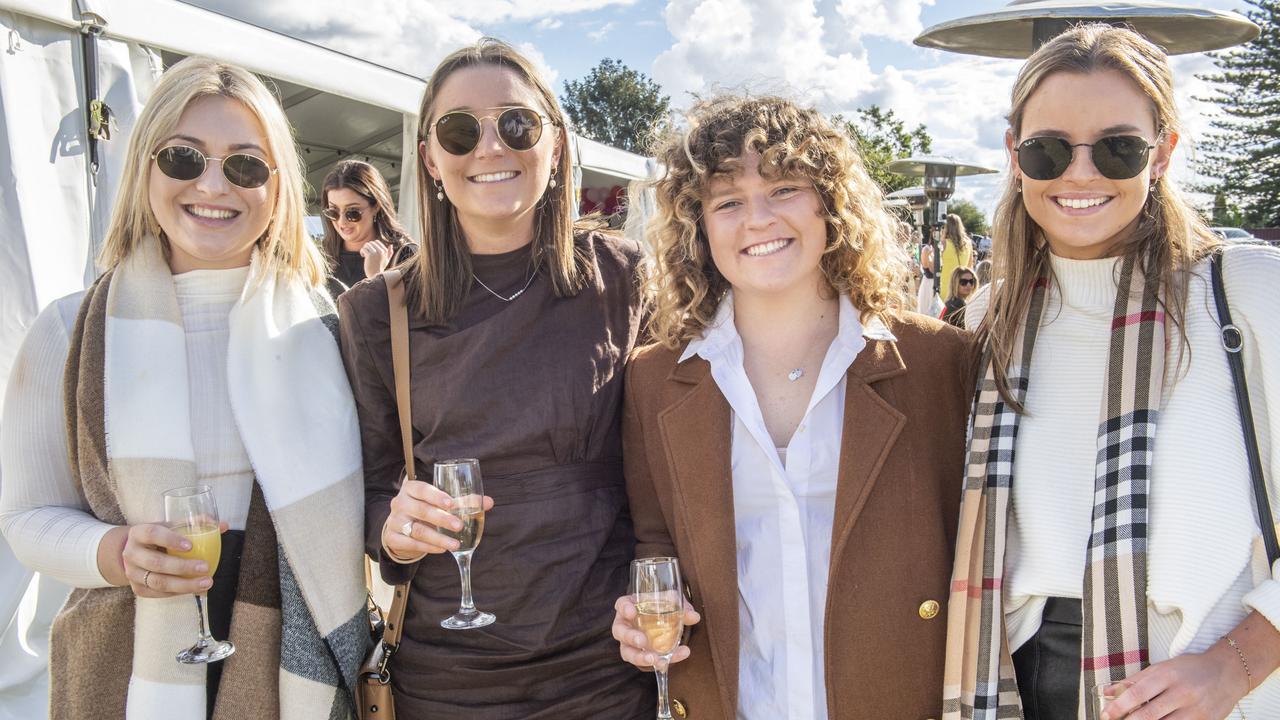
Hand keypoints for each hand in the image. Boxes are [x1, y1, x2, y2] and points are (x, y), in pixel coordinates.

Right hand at [120, 521, 226, 598]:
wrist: (137, 552)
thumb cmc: (159, 537)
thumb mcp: (171, 526)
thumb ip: (195, 524)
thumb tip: (223, 525)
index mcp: (138, 533)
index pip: (152, 534)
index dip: (170, 540)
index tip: (190, 545)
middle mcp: (131, 553)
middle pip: (156, 563)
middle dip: (182, 567)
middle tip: (205, 567)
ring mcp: (132, 573)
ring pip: (158, 582)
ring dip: (184, 585)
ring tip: (206, 583)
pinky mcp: (137, 589)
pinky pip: (159, 593)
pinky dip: (179, 592)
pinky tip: (196, 589)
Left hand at [359, 240, 391, 278]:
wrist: (376, 275)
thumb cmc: (380, 268)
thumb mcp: (387, 260)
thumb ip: (389, 253)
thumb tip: (391, 245)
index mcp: (385, 251)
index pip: (377, 242)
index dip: (372, 245)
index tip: (370, 251)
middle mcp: (381, 251)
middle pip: (371, 243)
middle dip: (367, 247)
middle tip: (366, 253)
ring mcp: (375, 253)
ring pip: (367, 245)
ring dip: (364, 249)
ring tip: (364, 254)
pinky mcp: (370, 255)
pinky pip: (364, 249)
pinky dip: (362, 252)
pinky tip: (363, 256)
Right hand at [382, 479, 494, 562]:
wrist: (401, 529)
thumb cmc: (426, 510)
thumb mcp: (441, 504)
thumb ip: (464, 501)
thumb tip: (489, 502)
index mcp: (411, 488)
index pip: (421, 489)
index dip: (436, 496)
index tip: (451, 504)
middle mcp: (400, 503)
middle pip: (421, 510)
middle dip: (442, 519)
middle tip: (459, 526)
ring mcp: (394, 521)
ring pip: (417, 530)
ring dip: (438, 538)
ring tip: (455, 544)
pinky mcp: (392, 538)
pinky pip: (412, 544)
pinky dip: (429, 547)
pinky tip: (442, 549)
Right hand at [612, 595, 700, 668]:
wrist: (664, 619)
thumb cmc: (661, 606)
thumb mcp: (671, 602)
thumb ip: (681, 607)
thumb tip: (694, 617)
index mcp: (630, 607)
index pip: (621, 604)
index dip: (624, 608)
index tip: (632, 612)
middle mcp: (625, 625)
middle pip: (620, 631)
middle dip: (630, 637)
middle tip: (643, 641)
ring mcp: (629, 643)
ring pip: (627, 652)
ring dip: (640, 657)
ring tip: (655, 659)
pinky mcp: (638, 655)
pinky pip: (643, 661)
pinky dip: (658, 662)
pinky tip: (667, 662)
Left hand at [1101, 643, 1247, 719]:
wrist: (1227, 673)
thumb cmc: (1189, 669)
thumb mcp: (1160, 668)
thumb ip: (1133, 680)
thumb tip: (1106, 691)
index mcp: (1168, 675)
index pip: (1137, 693)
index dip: (1119, 705)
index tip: (1106, 714)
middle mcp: (1182, 693)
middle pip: (1149, 714)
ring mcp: (1196, 711)